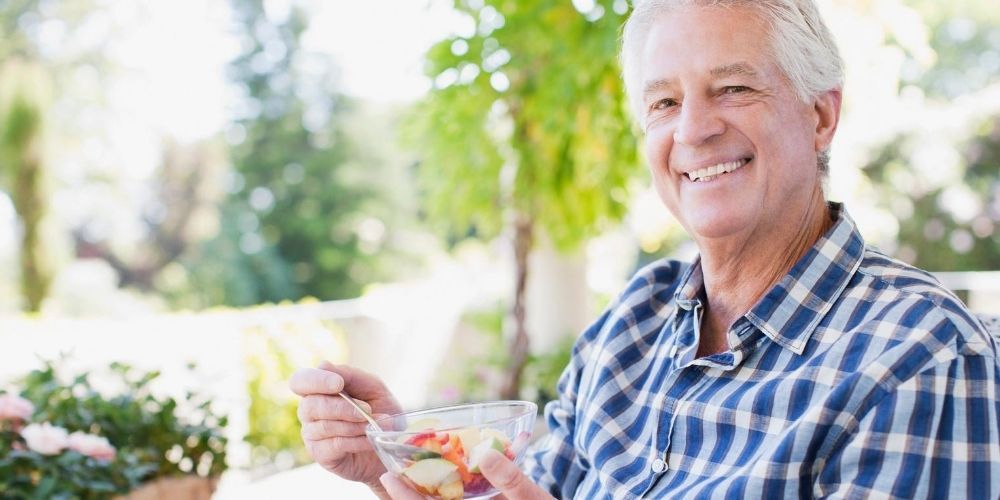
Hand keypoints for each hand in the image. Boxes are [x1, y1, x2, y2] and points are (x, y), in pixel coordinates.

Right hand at [289, 361, 401, 495]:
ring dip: (354, 425)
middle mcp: (309, 411)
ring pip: (324, 426)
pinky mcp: (320, 454)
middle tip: (367, 409)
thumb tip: (323, 365)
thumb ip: (350, 375)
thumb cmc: (380, 410)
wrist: (392, 442)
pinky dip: (356, 441)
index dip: (316, 381)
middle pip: (311, 405)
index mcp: (318, 390)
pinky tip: (369, 440)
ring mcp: (312, 434)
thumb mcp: (372, 387)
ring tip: (373, 425)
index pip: (300, 381)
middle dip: (342, 407)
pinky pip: (334, 445)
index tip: (338, 384)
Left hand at [379, 449, 553, 499]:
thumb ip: (510, 479)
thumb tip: (485, 454)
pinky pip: (455, 499)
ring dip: (426, 489)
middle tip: (390, 468)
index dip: (406, 497)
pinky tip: (444, 471)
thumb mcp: (533, 498)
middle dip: (409, 491)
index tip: (388, 478)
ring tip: (411, 466)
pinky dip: (446, 488)